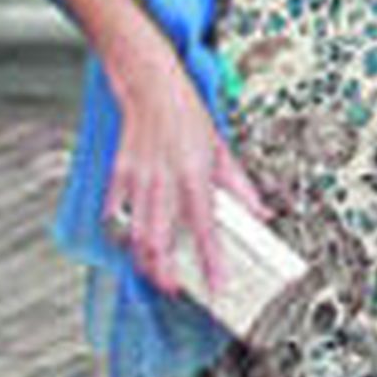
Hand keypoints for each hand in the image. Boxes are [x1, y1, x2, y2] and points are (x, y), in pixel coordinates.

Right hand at [105, 64, 266, 300]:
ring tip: (156, 275)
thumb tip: (261, 213)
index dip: (211, 262)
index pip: (205, 228)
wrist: (150, 86)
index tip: (218, 285)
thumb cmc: (186, 114)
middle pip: (161, 239)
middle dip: (166, 272)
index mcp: (194, 174)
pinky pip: (114, 213)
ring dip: (144, 260)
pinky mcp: (118, 174)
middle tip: (177, 290)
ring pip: (136, 233)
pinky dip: (121, 233)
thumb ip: (241, 187)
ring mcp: (137, 178)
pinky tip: (129, 245)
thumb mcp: (222, 149)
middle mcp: (164, 180)